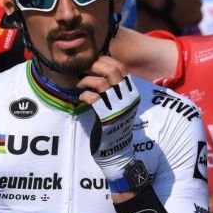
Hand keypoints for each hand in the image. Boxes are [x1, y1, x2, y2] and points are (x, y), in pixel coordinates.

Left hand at [78, 58, 139, 183]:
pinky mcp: (106, 118)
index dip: (107, 62)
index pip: (123, 69)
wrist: (117, 150)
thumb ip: (116, 91)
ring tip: (80, 83)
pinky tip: (81, 97)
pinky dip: (84, 94)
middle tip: (86, 70)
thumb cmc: (115, 126)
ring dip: (87, 80)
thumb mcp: (120, 106)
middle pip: (113, 72)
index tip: (95, 63)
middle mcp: (127, 100)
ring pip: (102, 83)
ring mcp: (117, 108)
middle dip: (96, 66)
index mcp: (132, 94)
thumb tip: (101, 71)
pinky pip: (93, 98)